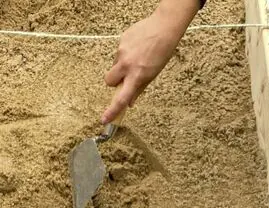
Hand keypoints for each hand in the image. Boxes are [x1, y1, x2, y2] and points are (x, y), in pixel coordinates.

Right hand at [101, 0, 197, 123]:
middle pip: (109, 81)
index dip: (112, 110)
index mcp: (136, 76)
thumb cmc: (162, 52)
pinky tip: (137, 48)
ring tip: (136, 57)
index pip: (121, 98)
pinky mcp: (121, 41)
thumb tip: (130, 102)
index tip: (104, 119)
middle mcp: (127, 65)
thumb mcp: (152, 75)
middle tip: (125, 78)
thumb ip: (139, 89)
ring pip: (114, 65)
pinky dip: (125, 53)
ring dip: (121, 66)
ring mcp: (122, 51)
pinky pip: (118, 52)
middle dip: (114, 82)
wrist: (164, 27)